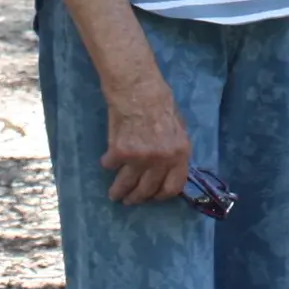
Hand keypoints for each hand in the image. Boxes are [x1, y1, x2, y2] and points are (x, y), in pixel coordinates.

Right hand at [98, 79, 190, 203]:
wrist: (137, 88)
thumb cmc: (160, 102)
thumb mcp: (179, 127)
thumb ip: (175, 150)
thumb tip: (171, 167)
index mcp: (180, 154)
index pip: (174, 186)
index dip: (162, 195)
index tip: (153, 197)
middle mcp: (162, 160)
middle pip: (148, 189)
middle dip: (138, 197)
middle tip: (130, 200)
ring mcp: (140, 158)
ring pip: (127, 184)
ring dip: (119, 192)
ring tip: (115, 195)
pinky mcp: (120, 153)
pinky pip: (111, 165)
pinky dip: (108, 164)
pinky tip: (108, 162)